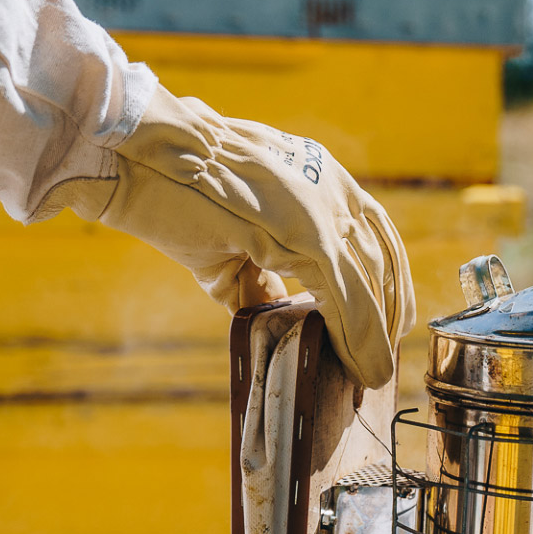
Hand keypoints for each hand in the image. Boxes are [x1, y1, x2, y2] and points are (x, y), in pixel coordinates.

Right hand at [75, 87, 414, 388]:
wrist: (143, 160)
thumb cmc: (177, 195)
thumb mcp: (234, 236)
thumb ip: (262, 272)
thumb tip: (277, 312)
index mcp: (322, 178)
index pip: (376, 235)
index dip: (388, 282)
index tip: (389, 319)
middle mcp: (333, 189)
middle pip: (382, 262)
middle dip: (388, 314)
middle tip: (383, 356)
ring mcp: (324, 211)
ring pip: (370, 285)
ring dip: (376, 336)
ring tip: (372, 373)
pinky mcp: (309, 237)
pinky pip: (347, 298)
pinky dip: (357, 338)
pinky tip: (360, 366)